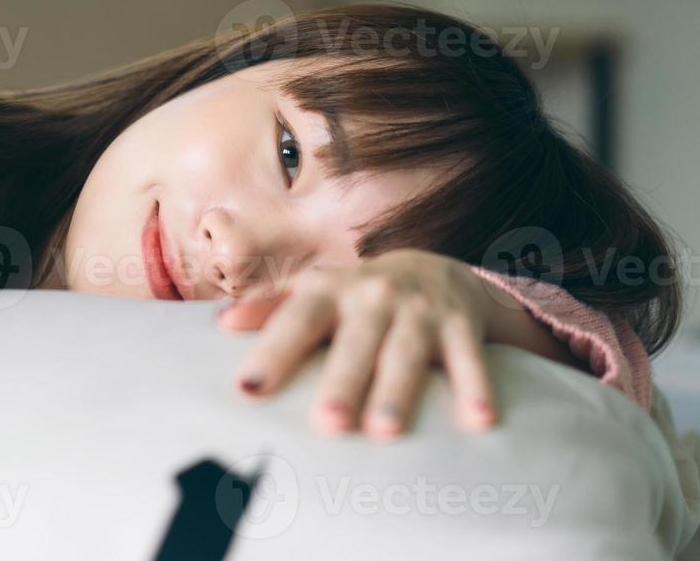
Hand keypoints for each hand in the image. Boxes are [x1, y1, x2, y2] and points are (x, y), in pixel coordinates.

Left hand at [216, 248, 498, 439]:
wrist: (433, 267)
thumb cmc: (355, 296)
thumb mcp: (314, 293)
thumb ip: (271, 309)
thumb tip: (220, 323)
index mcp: (328, 290)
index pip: (296, 321)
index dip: (272, 352)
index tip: (246, 390)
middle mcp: (373, 296)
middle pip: (355, 343)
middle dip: (342, 382)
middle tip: (327, 425)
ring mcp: (419, 309)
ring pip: (407, 353)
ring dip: (397, 392)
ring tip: (385, 433)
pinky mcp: (461, 324)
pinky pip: (469, 358)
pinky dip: (475, 387)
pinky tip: (479, 423)